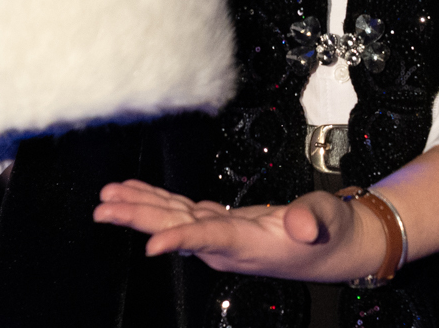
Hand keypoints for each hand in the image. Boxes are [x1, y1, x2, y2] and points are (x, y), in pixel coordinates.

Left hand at [94, 179, 382, 283]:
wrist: (334, 246)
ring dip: (139, 207)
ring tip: (107, 197)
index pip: (208, 239)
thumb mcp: (328, 219)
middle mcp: (226, 244)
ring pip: (172, 219)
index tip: (149, 245)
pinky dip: (157, 200)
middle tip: (103, 207)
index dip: (178, 239)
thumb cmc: (331, 232)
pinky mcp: (220, 224)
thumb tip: (298, 224)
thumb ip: (312, 219)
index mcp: (249, 243)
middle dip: (139, 218)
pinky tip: (135, 192)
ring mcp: (220, 235)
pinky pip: (180, 213)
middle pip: (176, 228)